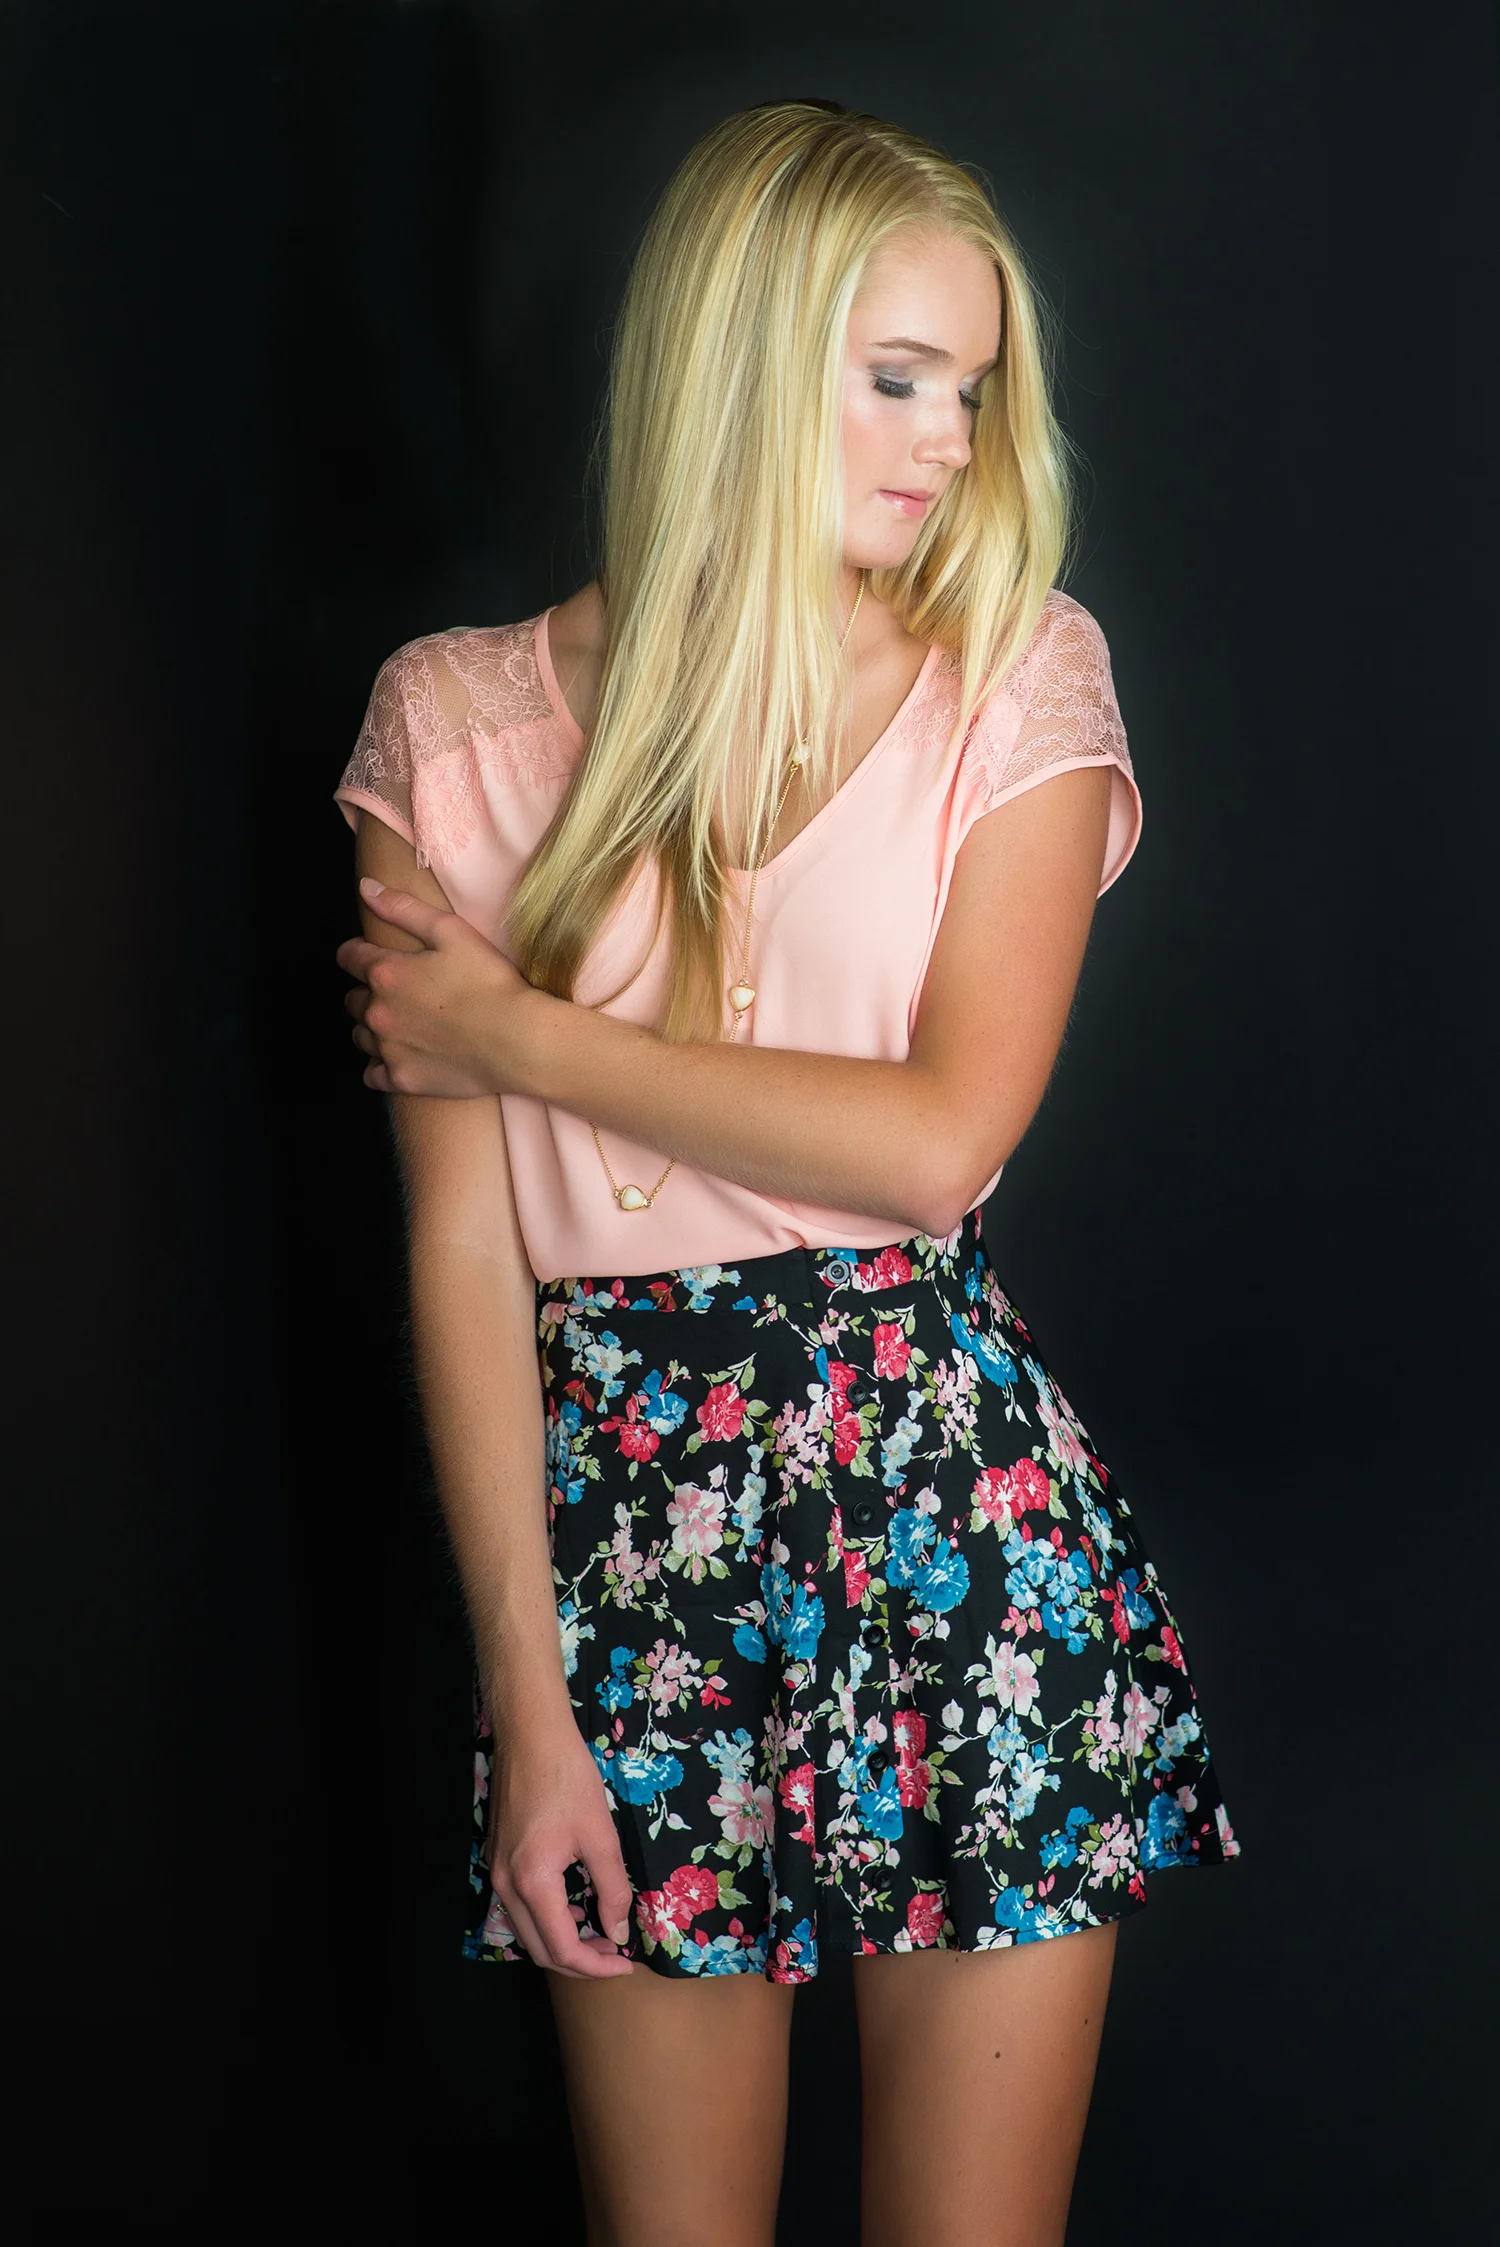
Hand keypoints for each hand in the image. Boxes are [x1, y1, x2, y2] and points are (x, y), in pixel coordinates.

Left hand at [335, 877, 535, 1097]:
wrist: (517, 1041)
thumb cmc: (490, 982)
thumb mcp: (451, 931)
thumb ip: (403, 908)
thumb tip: (366, 888)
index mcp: (386, 973)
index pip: (350, 957)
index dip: (358, 953)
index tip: (370, 956)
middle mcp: (377, 1012)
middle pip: (353, 1000)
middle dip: (368, 992)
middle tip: (400, 992)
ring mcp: (387, 1049)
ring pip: (361, 1036)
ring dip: (373, 1027)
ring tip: (403, 1024)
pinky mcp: (401, 1079)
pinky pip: (372, 1074)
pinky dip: (381, 1064)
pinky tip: (403, 1055)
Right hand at [487, 1718, 637, 1978]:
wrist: (531, 1736)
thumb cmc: (569, 1780)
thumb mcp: (601, 1836)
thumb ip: (613, 1889)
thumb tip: (619, 1931)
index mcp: (533, 1884)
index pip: (562, 1949)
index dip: (597, 1966)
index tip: (626, 1963)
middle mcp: (506, 1887)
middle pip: (539, 1949)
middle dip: (579, 1962)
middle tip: (615, 1953)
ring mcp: (497, 1873)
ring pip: (527, 1931)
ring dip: (561, 1942)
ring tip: (598, 1932)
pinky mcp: (497, 1860)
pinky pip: (520, 1907)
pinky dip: (547, 1919)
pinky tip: (574, 1906)